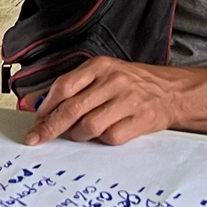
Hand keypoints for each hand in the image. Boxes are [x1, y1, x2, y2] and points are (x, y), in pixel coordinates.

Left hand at [24, 57, 191, 145]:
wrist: (171, 92)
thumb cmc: (132, 84)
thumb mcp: (102, 75)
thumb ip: (72, 87)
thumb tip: (38, 104)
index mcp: (100, 66)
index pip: (64, 86)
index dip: (46, 106)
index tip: (36, 121)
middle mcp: (113, 81)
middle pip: (72, 109)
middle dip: (51, 128)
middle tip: (38, 138)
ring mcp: (128, 100)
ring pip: (89, 126)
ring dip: (79, 135)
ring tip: (80, 133)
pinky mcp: (140, 119)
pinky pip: (110, 137)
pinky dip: (103, 140)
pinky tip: (106, 132)